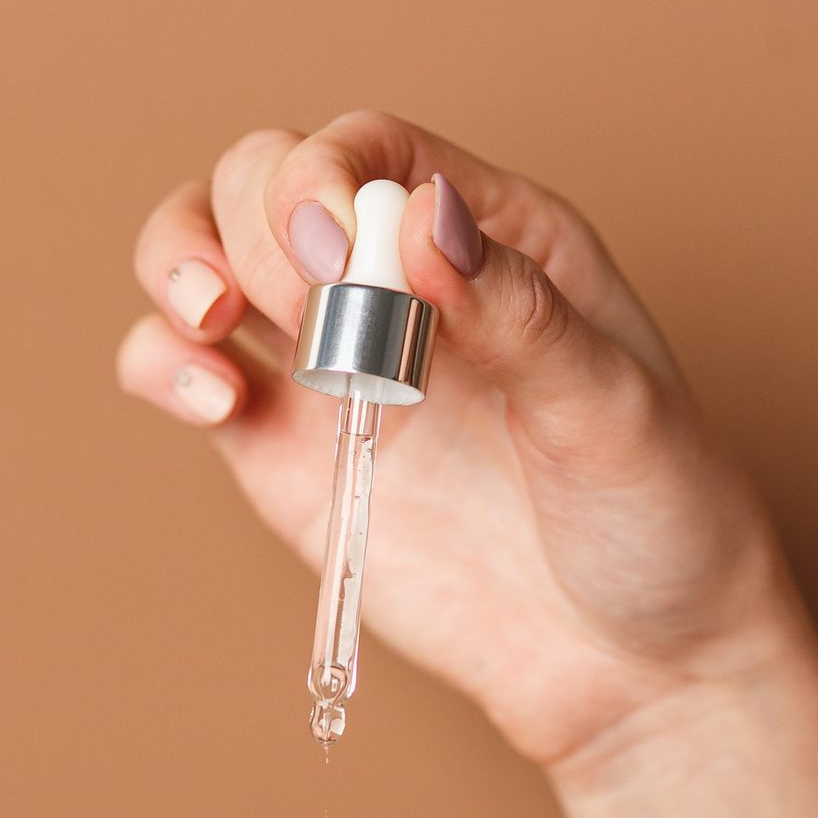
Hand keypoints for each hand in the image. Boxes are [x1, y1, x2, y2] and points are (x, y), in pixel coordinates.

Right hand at [116, 111, 796, 766]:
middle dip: (259, 221)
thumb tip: (427, 218)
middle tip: (312, 306)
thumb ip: (518, 313)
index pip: (373, 150)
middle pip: (266, 180)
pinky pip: (181, 371)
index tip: (342, 255)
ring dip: (180, 261)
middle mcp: (396, 284)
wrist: (630, 668)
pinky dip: (163, 363)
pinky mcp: (280, 450)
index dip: (329, 175)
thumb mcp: (616, 410)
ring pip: (203, 253)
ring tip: (213, 320)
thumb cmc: (655, 523)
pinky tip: (212, 399)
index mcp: (491, 237)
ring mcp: (328, 363)